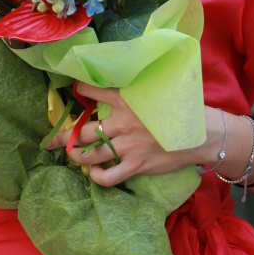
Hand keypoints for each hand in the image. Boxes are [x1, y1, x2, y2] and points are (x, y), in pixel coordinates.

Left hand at [46, 82, 197, 186]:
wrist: (202, 133)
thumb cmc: (182, 107)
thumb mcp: (158, 88)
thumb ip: (139, 85)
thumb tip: (128, 77)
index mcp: (126, 99)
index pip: (93, 90)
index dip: (80, 90)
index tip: (73, 91)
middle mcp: (122, 122)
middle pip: (85, 131)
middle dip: (64, 136)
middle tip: (51, 141)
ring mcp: (128, 146)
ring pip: (92, 155)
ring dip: (77, 157)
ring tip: (71, 156)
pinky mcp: (136, 165)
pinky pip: (109, 176)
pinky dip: (97, 178)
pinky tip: (94, 175)